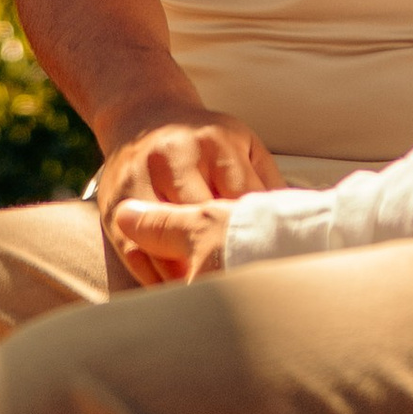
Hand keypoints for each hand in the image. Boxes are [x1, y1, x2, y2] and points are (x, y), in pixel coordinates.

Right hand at [95, 110, 274, 283]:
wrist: (142, 114)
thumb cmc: (205, 140)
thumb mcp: (243, 146)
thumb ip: (268, 184)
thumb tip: (298, 225)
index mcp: (213, 144)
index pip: (241, 200)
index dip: (258, 238)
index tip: (273, 268)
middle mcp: (173, 157)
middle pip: (201, 222)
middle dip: (224, 260)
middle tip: (245, 291)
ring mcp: (139, 180)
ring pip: (165, 242)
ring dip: (188, 277)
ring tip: (212, 300)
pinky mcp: (113, 204)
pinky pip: (135, 254)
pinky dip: (158, 280)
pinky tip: (179, 293)